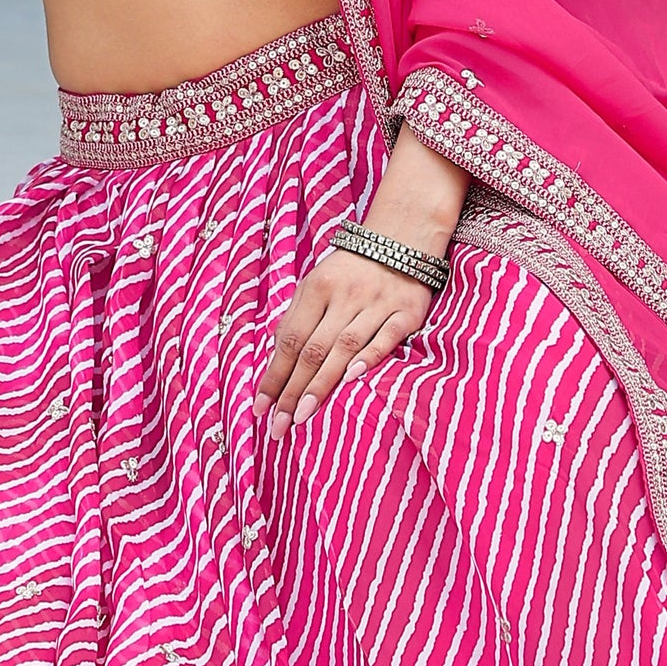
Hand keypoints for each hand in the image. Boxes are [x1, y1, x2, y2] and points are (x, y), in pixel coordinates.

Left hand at [255, 249, 436, 438]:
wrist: (402, 239)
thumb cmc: (351, 270)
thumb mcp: (317, 283)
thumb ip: (298, 317)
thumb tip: (276, 360)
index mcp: (316, 288)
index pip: (289, 339)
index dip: (274, 375)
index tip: (260, 408)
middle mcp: (345, 296)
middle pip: (313, 349)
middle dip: (292, 390)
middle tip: (278, 426)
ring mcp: (377, 303)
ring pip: (344, 347)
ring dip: (322, 384)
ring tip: (303, 415)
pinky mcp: (406, 311)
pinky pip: (386, 337)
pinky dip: (370, 357)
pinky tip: (352, 379)